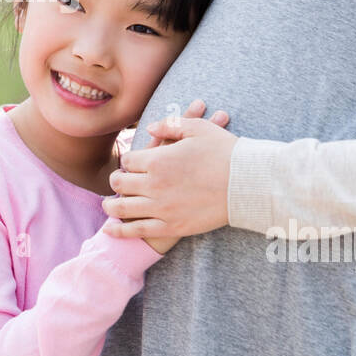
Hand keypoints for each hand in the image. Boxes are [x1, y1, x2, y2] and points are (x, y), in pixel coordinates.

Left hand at [108, 99, 229, 254]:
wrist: (248, 184)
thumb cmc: (225, 152)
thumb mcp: (198, 128)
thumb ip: (170, 125)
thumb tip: (150, 129)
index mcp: (158, 160)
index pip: (129, 161)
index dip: (128, 162)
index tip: (130, 163)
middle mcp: (154, 185)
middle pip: (121, 184)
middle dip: (116, 182)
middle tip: (116, 182)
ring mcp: (162, 208)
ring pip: (124, 208)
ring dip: (111, 207)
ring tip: (107, 206)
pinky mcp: (172, 227)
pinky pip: (138, 230)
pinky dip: (120, 230)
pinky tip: (110, 229)